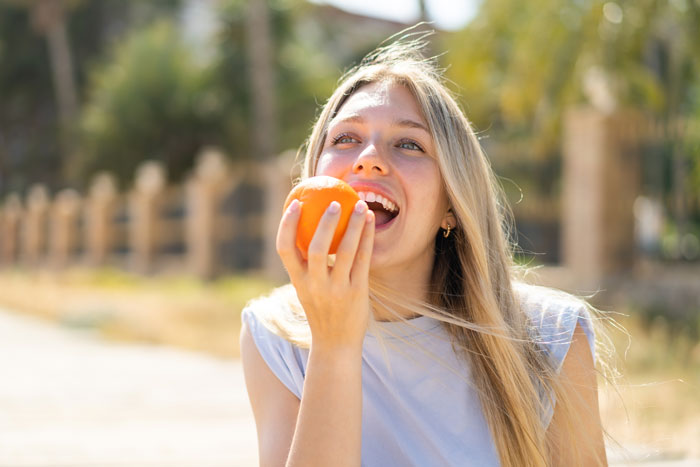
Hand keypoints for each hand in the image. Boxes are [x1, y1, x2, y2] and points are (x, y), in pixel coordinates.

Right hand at [276, 198, 374, 350]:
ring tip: (361, 205)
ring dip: (354, 225)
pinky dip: (367, 237)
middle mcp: (315, 285)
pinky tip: (371, 222)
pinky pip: (364, 259)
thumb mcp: (306, 288)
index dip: (287, 224)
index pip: (284, 248)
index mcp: (298, 281)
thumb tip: (309, 226)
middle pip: (317, 248)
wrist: (336, 344)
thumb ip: (306, 263)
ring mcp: (337, 290)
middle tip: (335, 202)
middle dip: (325, 222)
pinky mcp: (357, 292)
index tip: (295, 203)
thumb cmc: (321, 309)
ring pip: (346, 251)